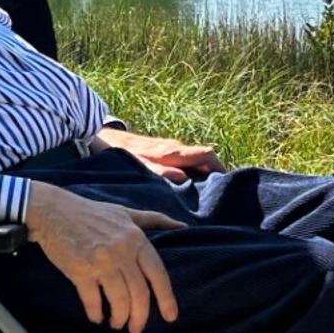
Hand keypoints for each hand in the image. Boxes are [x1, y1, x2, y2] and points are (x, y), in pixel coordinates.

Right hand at [22, 185, 181, 332]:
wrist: (54, 211)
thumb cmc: (91, 212)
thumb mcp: (126, 212)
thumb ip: (154, 220)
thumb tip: (183, 227)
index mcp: (136, 239)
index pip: (158, 274)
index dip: (166, 298)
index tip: (170, 317)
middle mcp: (122, 252)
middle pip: (139, 294)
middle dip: (140, 317)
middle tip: (136, 329)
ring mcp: (100, 262)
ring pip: (119, 301)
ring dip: (119, 318)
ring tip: (116, 324)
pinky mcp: (79, 271)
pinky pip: (92, 300)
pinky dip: (96, 313)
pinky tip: (97, 317)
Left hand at [98, 127, 223, 182]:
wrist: (106, 138)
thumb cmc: (122, 154)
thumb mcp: (139, 166)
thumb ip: (160, 172)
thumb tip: (184, 179)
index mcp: (174, 152)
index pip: (207, 155)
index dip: (221, 167)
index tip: (228, 183)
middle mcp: (176, 148)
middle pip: (206, 159)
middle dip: (215, 174)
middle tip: (219, 194)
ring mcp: (171, 149)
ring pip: (196, 160)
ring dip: (204, 174)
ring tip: (206, 195)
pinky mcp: (165, 153)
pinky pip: (187, 162)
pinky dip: (193, 172)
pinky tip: (188, 187)